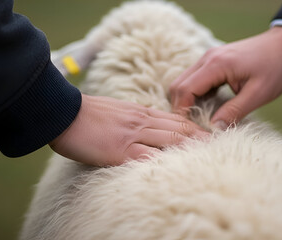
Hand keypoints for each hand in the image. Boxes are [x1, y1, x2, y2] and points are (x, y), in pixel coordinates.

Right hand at [49, 94, 207, 165]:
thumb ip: (136, 116)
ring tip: (209, 155)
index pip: (174, 119)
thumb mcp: (118, 110)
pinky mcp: (120, 150)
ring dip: (190, 147)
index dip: (193, 127)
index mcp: (141, 113)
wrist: (63, 112)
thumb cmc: (88, 113)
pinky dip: (164, 161)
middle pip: (178, 129)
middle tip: (219, 144)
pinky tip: (178, 167)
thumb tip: (150, 122)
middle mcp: (141, 122)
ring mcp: (132, 135)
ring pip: (169, 139)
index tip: (208, 134)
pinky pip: (147, 156)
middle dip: (200, 137)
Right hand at [170, 27, 281, 128]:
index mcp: (216, 65)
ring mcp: (208, 57)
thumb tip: (214, 128)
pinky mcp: (212, 60)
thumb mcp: (258, 94)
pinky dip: (195, 94)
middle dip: (180, 107)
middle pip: (178, 85)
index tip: (189, 129)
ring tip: (200, 118)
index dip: (182, 111)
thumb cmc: (275, 67)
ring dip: (187, 100)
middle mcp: (207, 58)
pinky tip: (208, 105)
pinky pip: (193, 79)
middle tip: (192, 125)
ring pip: (183, 81)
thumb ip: (234, 111)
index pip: (185, 90)